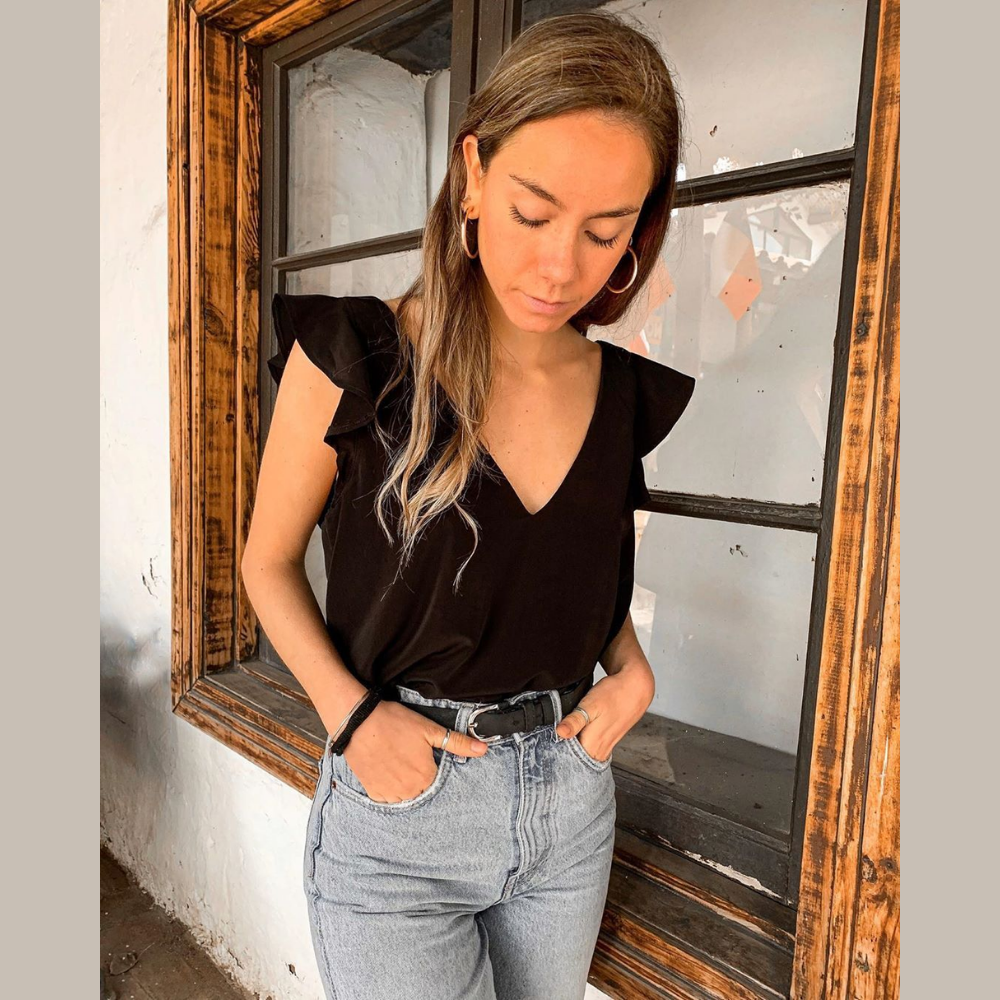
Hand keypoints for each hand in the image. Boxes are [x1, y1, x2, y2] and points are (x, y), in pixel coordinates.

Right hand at [337, 700, 489, 803]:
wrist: (358, 722)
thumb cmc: (395, 722)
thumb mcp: (430, 729)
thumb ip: (458, 743)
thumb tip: (484, 750)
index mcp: (426, 777)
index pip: (438, 782)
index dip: (432, 767)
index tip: (423, 756)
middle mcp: (409, 791)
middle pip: (422, 790)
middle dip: (419, 777)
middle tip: (408, 756)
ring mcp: (389, 794)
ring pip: (405, 796)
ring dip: (405, 784)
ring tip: (397, 762)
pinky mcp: (372, 792)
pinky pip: (386, 798)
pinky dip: (388, 787)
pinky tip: (386, 769)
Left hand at [554, 662, 653, 761]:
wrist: (635, 688)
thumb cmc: (613, 694)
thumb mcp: (590, 705)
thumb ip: (575, 721)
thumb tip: (560, 733)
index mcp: (592, 746)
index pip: (567, 760)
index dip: (554, 753)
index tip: (546, 744)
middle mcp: (599, 751)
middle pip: (573, 760)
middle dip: (561, 752)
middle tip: (552, 739)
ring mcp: (604, 748)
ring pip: (581, 754)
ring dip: (571, 747)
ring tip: (563, 735)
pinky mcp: (607, 742)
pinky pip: (589, 749)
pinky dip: (580, 743)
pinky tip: (576, 733)